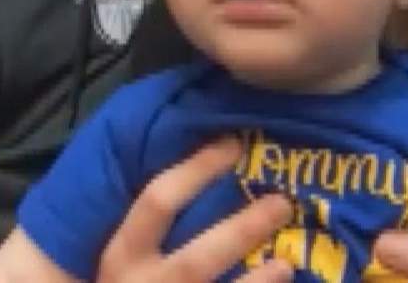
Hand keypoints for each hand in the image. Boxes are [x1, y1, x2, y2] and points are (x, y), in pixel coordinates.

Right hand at [96, 137, 293, 281]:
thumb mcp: (120, 257)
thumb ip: (149, 226)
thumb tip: (200, 171)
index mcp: (121, 256)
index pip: (158, 201)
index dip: (197, 169)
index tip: (234, 143)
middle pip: (199, 259)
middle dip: (243, 230)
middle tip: (282, 204)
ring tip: (287, 264)